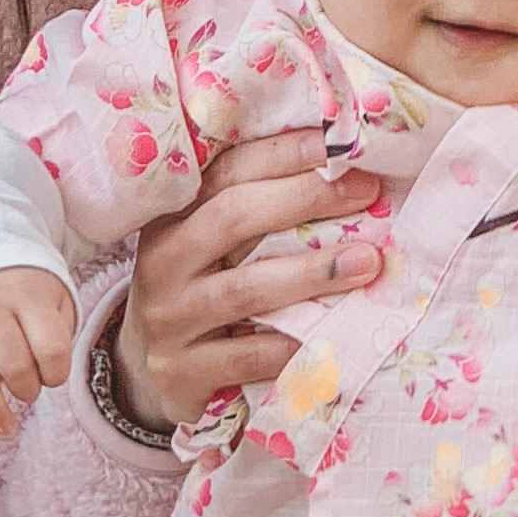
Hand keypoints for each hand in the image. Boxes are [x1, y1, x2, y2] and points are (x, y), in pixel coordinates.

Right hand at [0, 267, 79, 438]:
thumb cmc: (15, 277)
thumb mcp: (49, 287)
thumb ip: (57, 326)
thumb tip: (49, 372)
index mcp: (26, 292)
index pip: (50, 347)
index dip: (57, 373)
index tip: (53, 375)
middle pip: (13, 365)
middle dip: (27, 390)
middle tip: (27, 390)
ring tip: (5, 422)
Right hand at [111, 129, 388, 426]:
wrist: (149, 373)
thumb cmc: (203, 293)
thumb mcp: (212, 247)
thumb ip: (258, 211)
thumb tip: (345, 171)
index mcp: (173, 216)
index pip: (226, 172)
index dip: (283, 154)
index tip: (340, 144)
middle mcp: (163, 261)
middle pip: (233, 218)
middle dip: (304, 198)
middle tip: (365, 190)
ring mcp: (168, 319)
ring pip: (244, 289)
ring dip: (312, 273)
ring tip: (368, 261)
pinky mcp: (180, 372)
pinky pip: (245, 356)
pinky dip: (291, 344)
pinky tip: (333, 337)